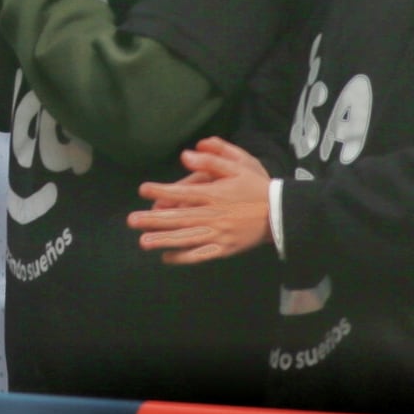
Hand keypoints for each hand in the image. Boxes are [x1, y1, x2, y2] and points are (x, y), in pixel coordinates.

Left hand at [129, 138, 272, 263]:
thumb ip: (213, 158)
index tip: (143, 189)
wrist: (281, 212)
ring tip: (143, 242)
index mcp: (215, 194)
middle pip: (179, 218)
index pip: (183, 192)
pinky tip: (166, 258)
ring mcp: (218, 234)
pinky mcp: (224, 248)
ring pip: (186, 238)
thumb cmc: (257, 186)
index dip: (161, 190)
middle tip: (131, 220)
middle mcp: (213, 215)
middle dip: (153, 220)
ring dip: (163, 240)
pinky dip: (183, 257)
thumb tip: (185, 155)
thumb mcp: (239, 164)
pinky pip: (200, 254)